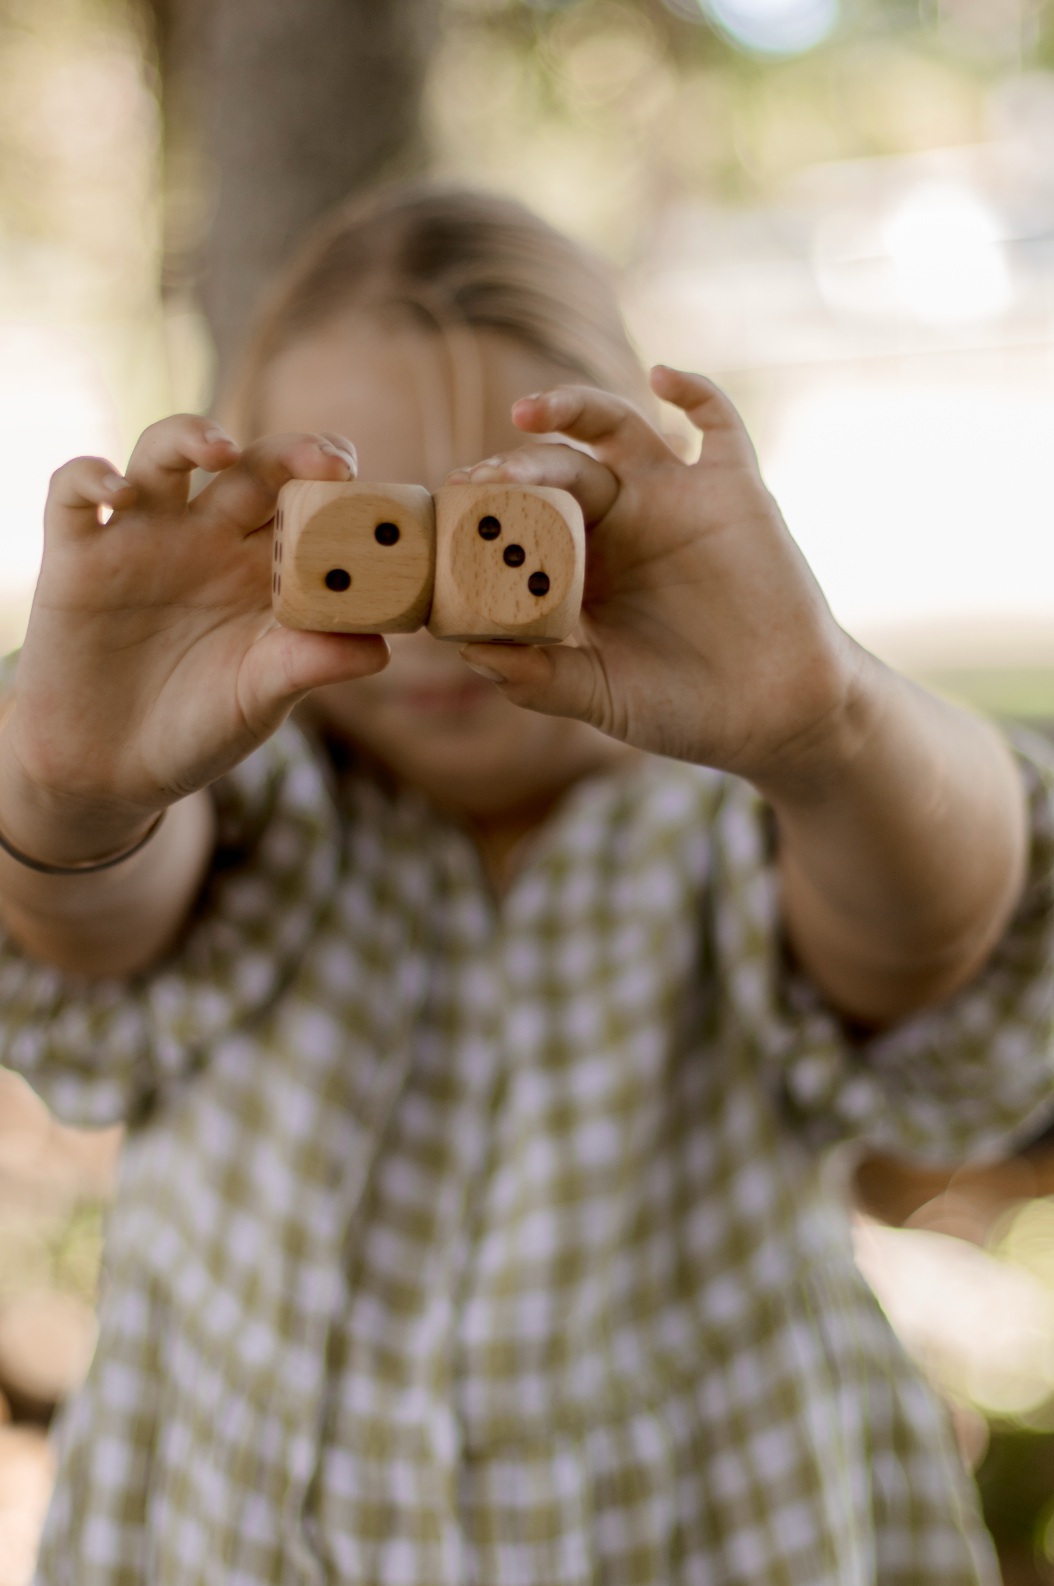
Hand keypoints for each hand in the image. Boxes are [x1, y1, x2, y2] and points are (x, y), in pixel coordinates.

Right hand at [0, 415, 388, 862]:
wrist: (111, 770)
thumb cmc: (198, 728)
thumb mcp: (261, 699)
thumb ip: (311, 666)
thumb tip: (381, 649)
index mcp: (262, 566)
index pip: (306, 500)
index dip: (333, 482)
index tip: (361, 485)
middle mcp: (207, 538)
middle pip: (252, 467)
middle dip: (290, 453)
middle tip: (324, 464)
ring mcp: (143, 539)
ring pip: (163, 453)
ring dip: (190, 436)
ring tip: (220, 451)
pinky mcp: (77, 555)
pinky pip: (74, 491)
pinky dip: (90, 476)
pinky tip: (118, 492)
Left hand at [452, 367, 858, 786]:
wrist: (777, 717)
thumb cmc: (685, 709)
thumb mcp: (603, 696)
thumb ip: (541, 679)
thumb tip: (468, 653)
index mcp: (582, 564)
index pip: (522, 514)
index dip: (486, 505)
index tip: (450, 506)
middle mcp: (622, 521)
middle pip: (559, 466)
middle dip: (517, 465)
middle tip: (482, 479)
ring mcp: (677, 499)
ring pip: (618, 427)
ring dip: (573, 406)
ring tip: (529, 411)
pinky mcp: (735, 491)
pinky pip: (719, 424)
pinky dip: (696, 391)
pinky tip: (664, 378)